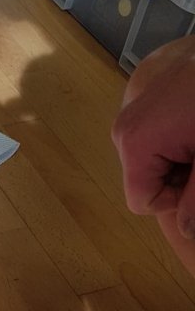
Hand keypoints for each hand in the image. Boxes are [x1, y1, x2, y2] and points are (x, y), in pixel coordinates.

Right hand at [112, 36, 194, 238]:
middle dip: (179, 172)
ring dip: (181, 148)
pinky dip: (180, 123)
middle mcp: (125, 122)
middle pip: (145, 173)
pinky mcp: (150, 78)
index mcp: (134, 142)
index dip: (177, 200)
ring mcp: (135, 97)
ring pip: (153, 148)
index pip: (142, 201)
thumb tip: (185, 232)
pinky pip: (158, 120)